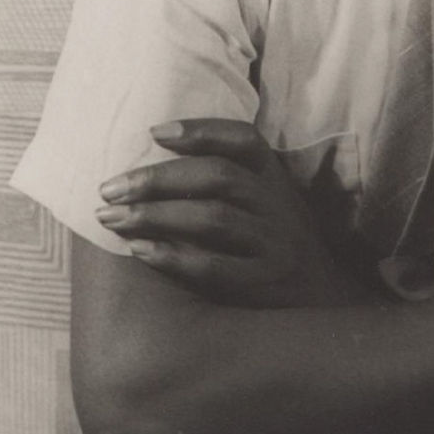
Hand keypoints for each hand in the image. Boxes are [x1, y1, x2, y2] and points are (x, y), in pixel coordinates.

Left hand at [95, 118, 367, 306]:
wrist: (324, 302)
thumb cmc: (278, 244)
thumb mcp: (269, 202)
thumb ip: (232, 180)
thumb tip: (158, 154)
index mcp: (275, 179)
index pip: (244, 140)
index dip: (201, 131)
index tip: (154, 132)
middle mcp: (277, 206)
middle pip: (219, 177)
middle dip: (159, 178)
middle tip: (110, 187)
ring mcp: (274, 244)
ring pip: (214, 218)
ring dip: (157, 215)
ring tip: (111, 217)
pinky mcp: (264, 284)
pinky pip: (215, 267)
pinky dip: (174, 257)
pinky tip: (139, 251)